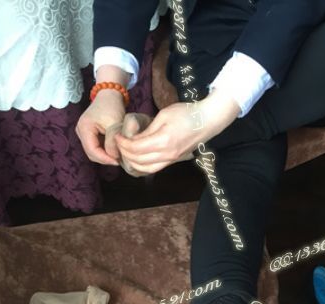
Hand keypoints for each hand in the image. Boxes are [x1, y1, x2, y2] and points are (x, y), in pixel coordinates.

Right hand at [76, 89, 127, 164]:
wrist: (109, 94)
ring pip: (94, 152)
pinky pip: (96, 147)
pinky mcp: (89, 134)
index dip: (105, 159)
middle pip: (91, 153)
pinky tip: (115, 150)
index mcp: (84, 128)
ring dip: (105, 156)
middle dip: (105, 159)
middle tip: (120, 160)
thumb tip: (114, 158)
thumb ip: (113, 142)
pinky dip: (105, 151)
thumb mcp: (115, 124)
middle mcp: (80, 131)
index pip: (92, 151)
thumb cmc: (112, 106)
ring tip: (118, 156)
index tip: (118, 161)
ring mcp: (83, 133)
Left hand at [116, 89, 240, 174]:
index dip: (123, 143)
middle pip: (138, 160)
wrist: (207, 120)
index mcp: (163, 140)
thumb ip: (147, 130)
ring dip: (132, 163)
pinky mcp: (174, 160)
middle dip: (124, 153)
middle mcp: (167, 154)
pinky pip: (154, 168)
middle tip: (119, 144)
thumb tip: (134, 139)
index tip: (117, 136)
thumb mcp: (163, 115)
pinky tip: (137, 159)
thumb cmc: (186, 113)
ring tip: (126, 153)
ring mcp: (172, 159)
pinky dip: (142, 166)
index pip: (135, 147)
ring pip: (146, 169)